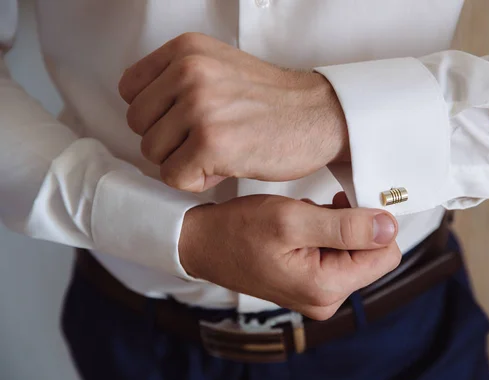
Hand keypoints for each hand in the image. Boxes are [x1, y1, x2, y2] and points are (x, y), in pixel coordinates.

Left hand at [119, 33, 348, 192]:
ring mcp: (199, 106)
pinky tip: (225, 167)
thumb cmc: (272, 101)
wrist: (319, 116)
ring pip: (152, 153)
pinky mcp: (211, 143)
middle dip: (169, 141)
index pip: (130, 90)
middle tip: (206, 141)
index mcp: (186, 50)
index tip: (184, 123)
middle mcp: (188, 72)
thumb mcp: (219, 68)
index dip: (155, 115)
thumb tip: (141, 117)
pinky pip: (173, 176)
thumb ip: (177, 81)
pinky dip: (197, 180)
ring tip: (219, 152)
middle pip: (138, 124)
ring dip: (183, 162)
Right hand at [179, 193, 400, 319]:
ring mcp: (318, 294)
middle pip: (370, 253)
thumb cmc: (238, 230)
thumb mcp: (293, 220)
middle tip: (314, 212)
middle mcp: (327, 299)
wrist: (202, 244)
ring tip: (301, 220)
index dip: (374, 224)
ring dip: (334, 227)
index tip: (346, 203)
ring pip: (353, 250)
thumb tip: (390, 227)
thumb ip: (346, 226)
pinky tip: (300, 227)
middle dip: (349, 225)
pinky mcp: (310, 284)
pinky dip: (323, 234)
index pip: (386, 254)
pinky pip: (335, 254)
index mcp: (327, 287)